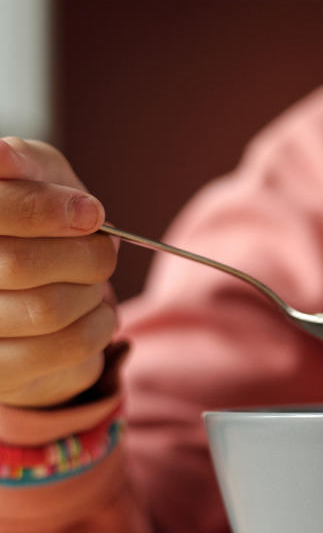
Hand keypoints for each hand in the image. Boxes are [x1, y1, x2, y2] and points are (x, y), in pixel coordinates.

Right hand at [0, 137, 117, 407]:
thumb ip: (22, 165)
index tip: (92, 213)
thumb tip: (3, 157)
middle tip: (102, 249)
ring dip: (92, 291)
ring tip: (93, 281)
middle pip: (17, 265)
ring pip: (47, 309)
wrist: (41, 290)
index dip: (45, 211)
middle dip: (82, 254)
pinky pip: (65, 349)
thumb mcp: (35, 177)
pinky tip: (96, 313)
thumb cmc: (38, 221)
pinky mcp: (2, 375)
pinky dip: (99, 327)